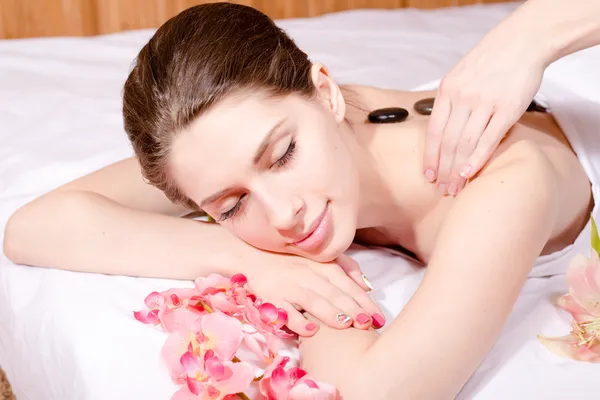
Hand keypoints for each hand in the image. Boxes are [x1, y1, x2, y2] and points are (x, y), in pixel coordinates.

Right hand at [243, 251, 384, 336]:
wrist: (253, 254)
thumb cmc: (292, 259)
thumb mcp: (321, 257)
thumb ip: (346, 267)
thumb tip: (367, 286)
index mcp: (323, 266)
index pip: (347, 285)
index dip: (364, 302)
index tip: (379, 318)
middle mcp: (308, 275)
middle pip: (334, 294)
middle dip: (353, 310)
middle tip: (368, 324)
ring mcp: (289, 287)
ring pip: (313, 301)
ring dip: (330, 313)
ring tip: (346, 325)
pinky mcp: (272, 299)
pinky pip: (286, 312)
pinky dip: (298, 321)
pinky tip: (311, 331)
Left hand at [423, 31, 546, 195]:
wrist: (521, 42)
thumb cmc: (489, 62)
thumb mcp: (459, 76)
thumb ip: (449, 102)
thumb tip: (441, 132)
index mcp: (447, 91)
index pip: (434, 132)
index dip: (430, 157)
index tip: (428, 176)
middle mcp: (462, 98)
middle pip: (448, 142)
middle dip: (444, 169)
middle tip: (443, 189)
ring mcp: (485, 103)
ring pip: (466, 144)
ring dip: (458, 169)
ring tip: (456, 187)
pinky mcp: (508, 109)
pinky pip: (489, 139)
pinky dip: (478, 158)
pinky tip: (470, 173)